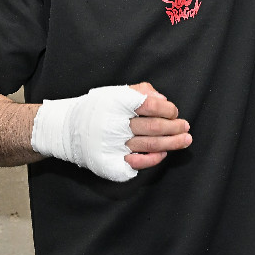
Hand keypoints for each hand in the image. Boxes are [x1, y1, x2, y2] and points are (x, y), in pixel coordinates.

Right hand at [30, 82, 190, 181]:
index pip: (150, 105)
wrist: (67, 130)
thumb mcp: (115, 92)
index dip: (167, 109)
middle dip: (175, 127)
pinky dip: (153, 159)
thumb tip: (164, 101)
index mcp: (117, 104)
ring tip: (185, 140)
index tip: (174, 111)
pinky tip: (163, 154)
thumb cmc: (97, 109)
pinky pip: (137, 163)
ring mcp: (113, 145)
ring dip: (171, 143)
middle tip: (186, 127)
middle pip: (153, 127)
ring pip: (149, 145)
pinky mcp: (110, 162)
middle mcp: (115, 124)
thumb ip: (141, 92)